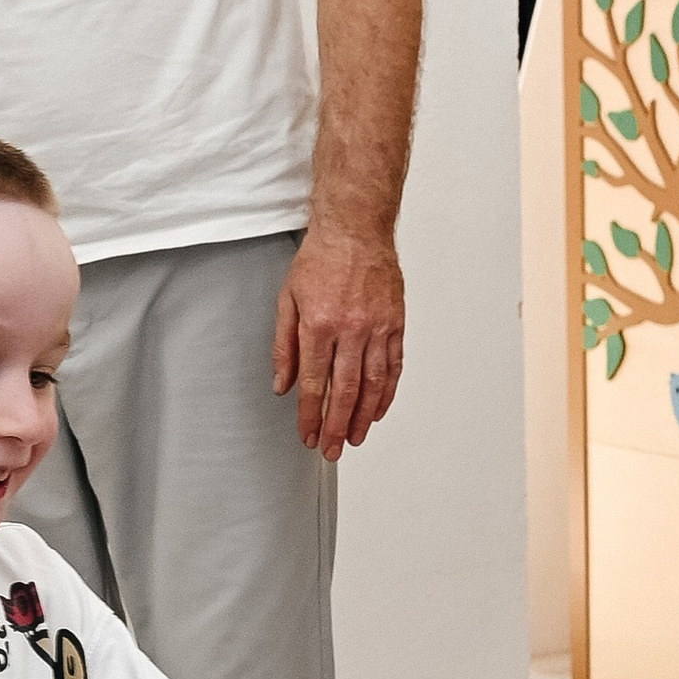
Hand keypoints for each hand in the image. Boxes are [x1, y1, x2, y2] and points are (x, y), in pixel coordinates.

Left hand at [272, 224, 403, 460]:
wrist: (356, 227)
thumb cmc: (321, 259)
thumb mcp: (288, 299)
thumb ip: (284, 345)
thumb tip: (282, 384)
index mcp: (320, 324)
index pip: (313, 383)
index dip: (309, 415)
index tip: (307, 435)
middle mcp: (351, 329)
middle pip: (344, 391)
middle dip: (337, 426)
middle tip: (332, 450)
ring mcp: (377, 327)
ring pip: (373, 384)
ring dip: (364, 417)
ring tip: (356, 438)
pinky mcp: (396, 323)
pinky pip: (393, 366)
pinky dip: (387, 392)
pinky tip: (379, 410)